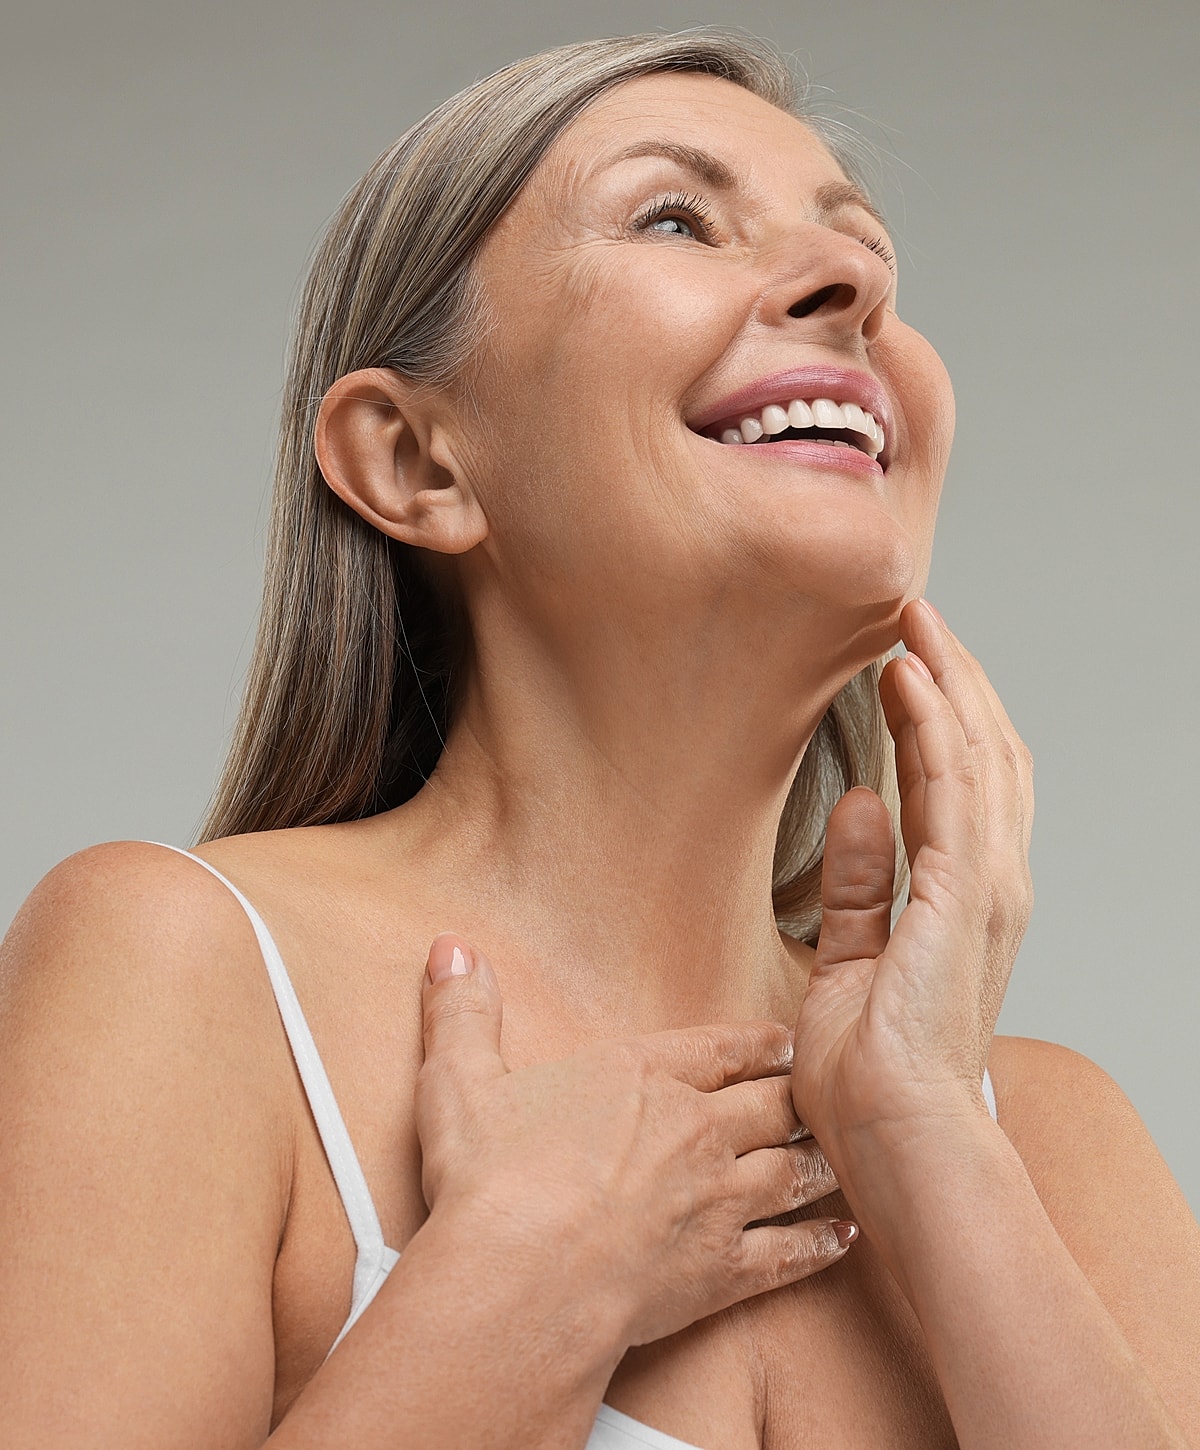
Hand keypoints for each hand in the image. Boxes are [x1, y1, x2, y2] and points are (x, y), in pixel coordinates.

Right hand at [415, 935, 853, 1350]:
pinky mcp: (724, 1271)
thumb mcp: (460, 1080)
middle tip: (825, 1090)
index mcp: (642, 1076)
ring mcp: (718, 1200)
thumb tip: (450, 946)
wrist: (524, 1280)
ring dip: (819, 1160)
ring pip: (793, 1169)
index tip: (785, 1041)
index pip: (719, 1047)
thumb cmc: (491, 1181)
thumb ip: (462, 1011)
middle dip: (799, 1095)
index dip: (758, 1042)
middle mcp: (696, 1128)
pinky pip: (790, 1253)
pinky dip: (820, 1244)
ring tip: (841, 1154)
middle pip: (770, 1102)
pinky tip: (840, 1237)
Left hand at [790, 598, 1033, 1151]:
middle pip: (984, 754)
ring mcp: (985, 887)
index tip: (904, 665)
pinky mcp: (964, 893)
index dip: (942, 718)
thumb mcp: (852, 960)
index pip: (964, 785)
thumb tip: (860, 807)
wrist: (896, 1137)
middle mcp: (989, 884)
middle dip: (953, 680)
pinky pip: (954, 788)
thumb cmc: (873, 1075)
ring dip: (949, 682)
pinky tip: (910, 678)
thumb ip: (859, 884)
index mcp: (963, 901)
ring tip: (914, 624)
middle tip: (915, 619)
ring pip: (980, 755)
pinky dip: (936, 726)